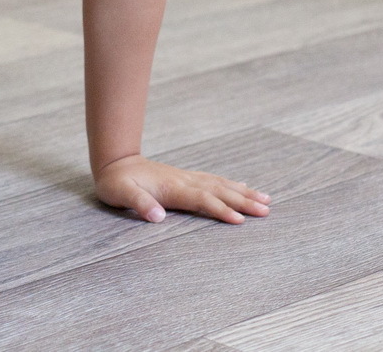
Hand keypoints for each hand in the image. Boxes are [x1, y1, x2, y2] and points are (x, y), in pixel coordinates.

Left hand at [94, 155, 269, 223]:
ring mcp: (187, 178)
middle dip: (244, 201)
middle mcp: (184, 181)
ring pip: (221, 185)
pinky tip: (242, 187)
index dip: (221, 210)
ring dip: (244, 192)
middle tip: (267, 210)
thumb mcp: (120, 194)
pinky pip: (215, 181)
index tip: (240, 220)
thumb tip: (157, 217)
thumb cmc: (116, 182)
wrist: (115, 161)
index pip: (202, 200)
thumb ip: (139, 203)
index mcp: (172, 188)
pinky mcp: (186, 178)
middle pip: (219, 191)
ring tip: (266, 199)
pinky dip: (231, 185)